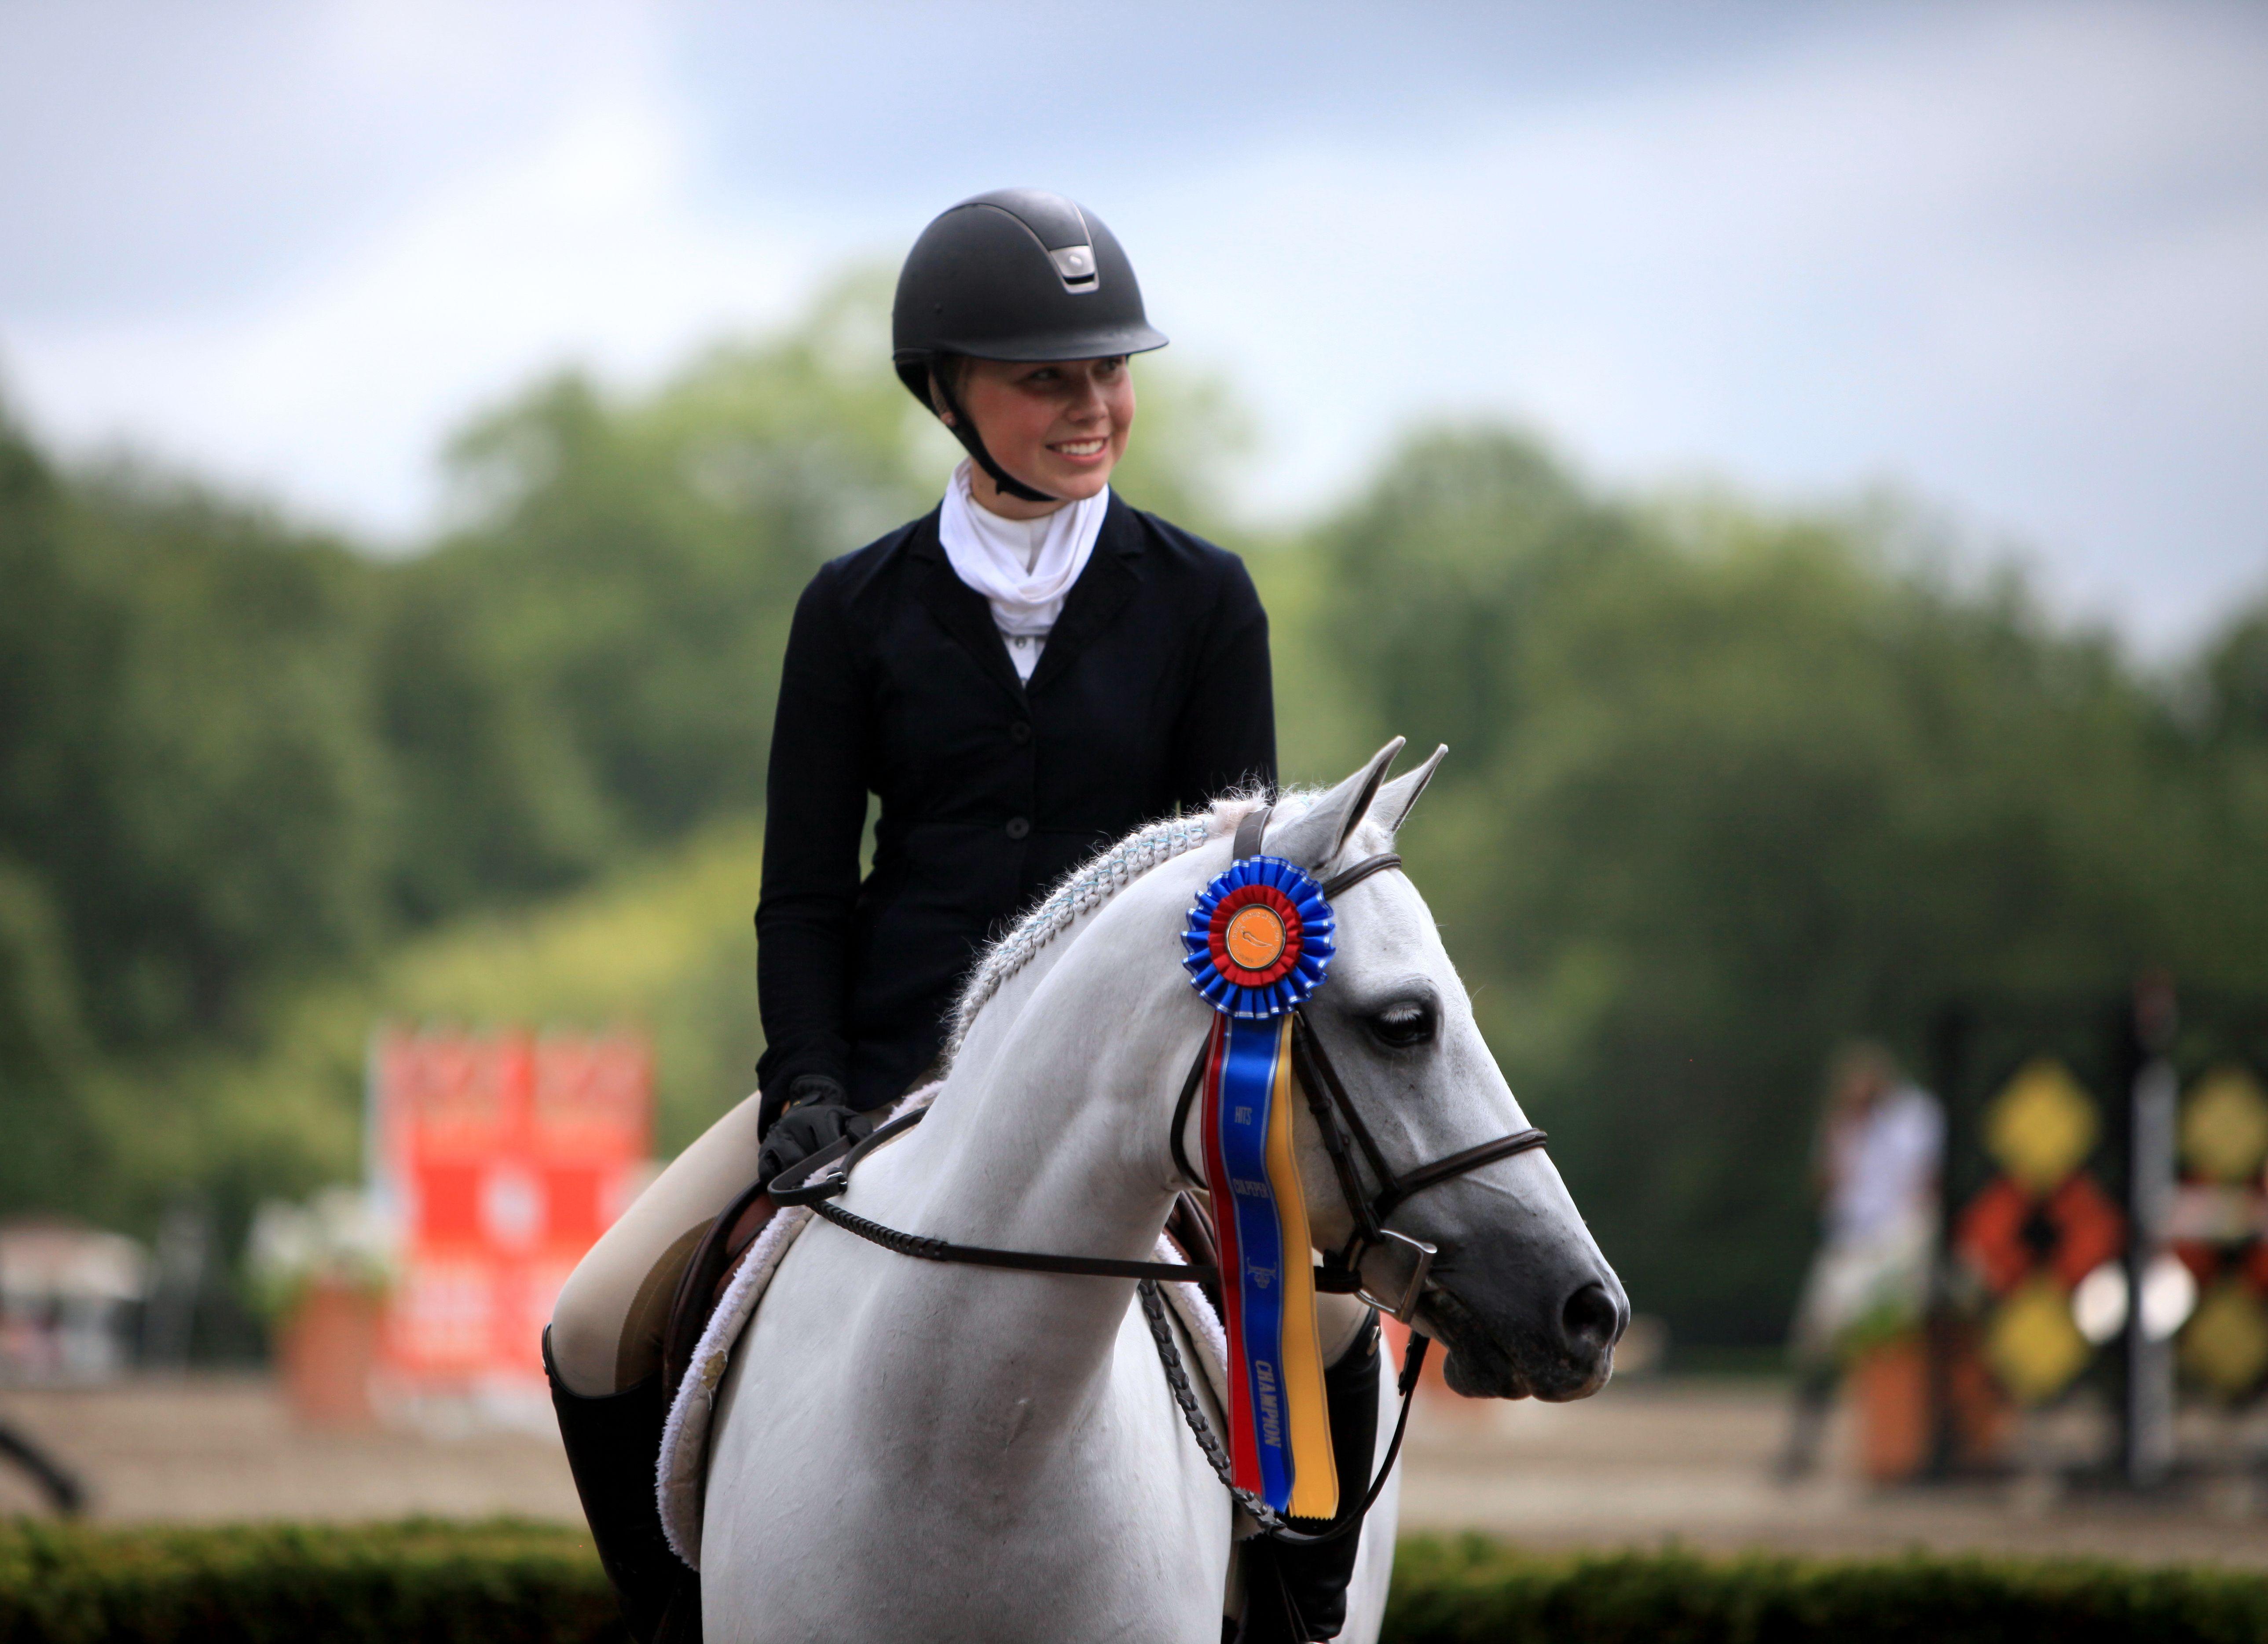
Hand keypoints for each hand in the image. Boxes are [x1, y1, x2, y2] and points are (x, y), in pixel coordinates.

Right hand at [757, 1077, 873, 1187]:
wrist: (802, 1118)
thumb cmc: (830, 1125)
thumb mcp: (849, 1121)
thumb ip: (860, 1130)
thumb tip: (854, 1143)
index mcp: (815, 1116)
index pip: (828, 1143)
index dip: (836, 1161)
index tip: (842, 1173)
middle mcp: (791, 1125)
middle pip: (808, 1158)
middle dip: (820, 1173)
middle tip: (830, 1183)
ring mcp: (774, 1140)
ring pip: (789, 1166)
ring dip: (802, 1179)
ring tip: (814, 1184)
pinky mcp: (763, 1155)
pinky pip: (769, 1175)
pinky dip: (781, 1184)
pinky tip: (795, 1184)